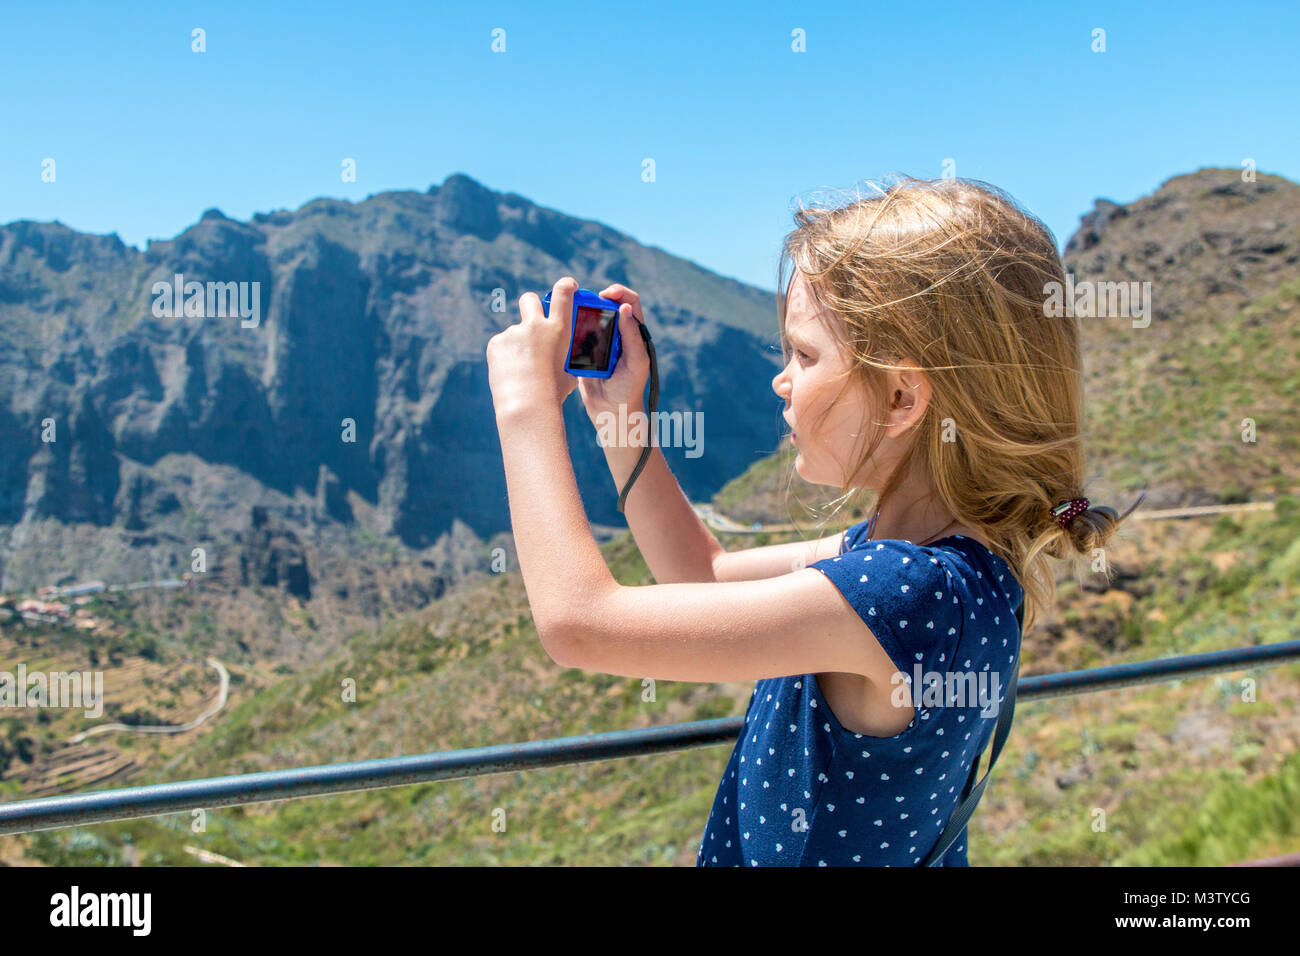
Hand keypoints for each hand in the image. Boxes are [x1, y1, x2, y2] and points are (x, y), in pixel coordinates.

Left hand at [486, 276, 580, 416]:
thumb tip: (567, 362)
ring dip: (517, 346)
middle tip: (533, 320)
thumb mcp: (569, 374)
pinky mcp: (496, 343)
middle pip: (529, 299)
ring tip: (521, 372)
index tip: (567, 285)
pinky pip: (501, 346)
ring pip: (515, 334)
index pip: (563, 294)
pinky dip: (505, 357)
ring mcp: (513, 333)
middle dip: (531, 304)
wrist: (526, 405)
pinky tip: (510, 374)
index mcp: (558, 330)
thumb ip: (567, 360)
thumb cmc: (552, 393)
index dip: (565, 285)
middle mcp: (535, 325)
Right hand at [576, 283, 651, 422]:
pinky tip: (564, 331)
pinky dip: (570, 329)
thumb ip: (631, 335)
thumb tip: (624, 308)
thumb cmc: (629, 388)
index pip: (630, 302)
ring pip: (588, 318)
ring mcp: (599, 342)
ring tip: (572, 315)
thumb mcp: (636, 361)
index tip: (606, 295)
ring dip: (580, 313)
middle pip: (605, 306)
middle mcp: (616, 334)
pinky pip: (575, 335)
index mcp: (632, 333)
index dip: (620, 293)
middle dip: (595, 299)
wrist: (611, 411)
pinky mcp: (583, 352)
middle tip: (583, 303)